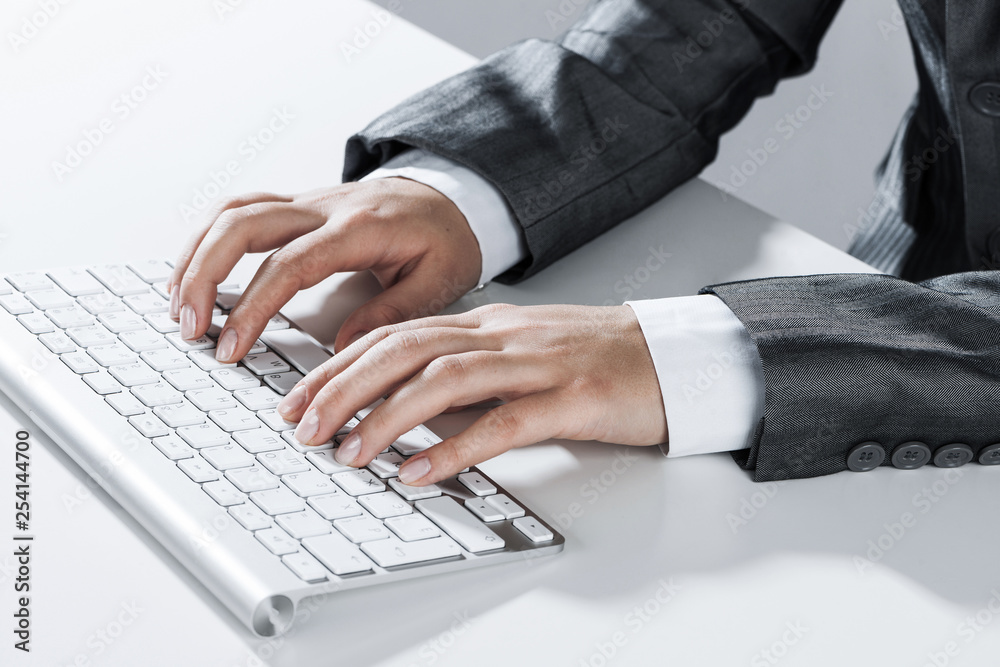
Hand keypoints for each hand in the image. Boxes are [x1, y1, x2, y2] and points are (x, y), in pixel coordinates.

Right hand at [167, 177, 481, 358]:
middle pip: (243, 225)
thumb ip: (392, 313)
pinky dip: (208, 239)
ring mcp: (306, 201)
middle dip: (204, 275)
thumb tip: (340, 348)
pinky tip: (193, 273)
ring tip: (178, 305)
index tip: (230, 347)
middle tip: (189, 328)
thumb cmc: (446, 240)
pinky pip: (241, 209)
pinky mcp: (297, 206)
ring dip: (195, 255)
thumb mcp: (440, 281)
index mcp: (359, 229)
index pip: (290, 265)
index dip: (252, 307)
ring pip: (232, 211)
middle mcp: (324, 207)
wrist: (451, 196)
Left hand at [277, 303, 667, 485]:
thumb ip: (463, 373)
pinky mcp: (571, 399)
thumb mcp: (516, 357)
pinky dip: (458, 448)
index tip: (299, 399)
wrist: (666, 356)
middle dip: (345, 387)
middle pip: (407, 349)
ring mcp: (537, 364)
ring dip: (389, 416)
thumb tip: (400, 409)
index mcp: (484, 325)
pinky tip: (422, 471)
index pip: (395, 335)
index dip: (339, 366)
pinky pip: (505, 422)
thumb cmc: (590, 360)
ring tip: (349, 451)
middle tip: (304, 426)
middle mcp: (501, 337)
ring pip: (447, 379)